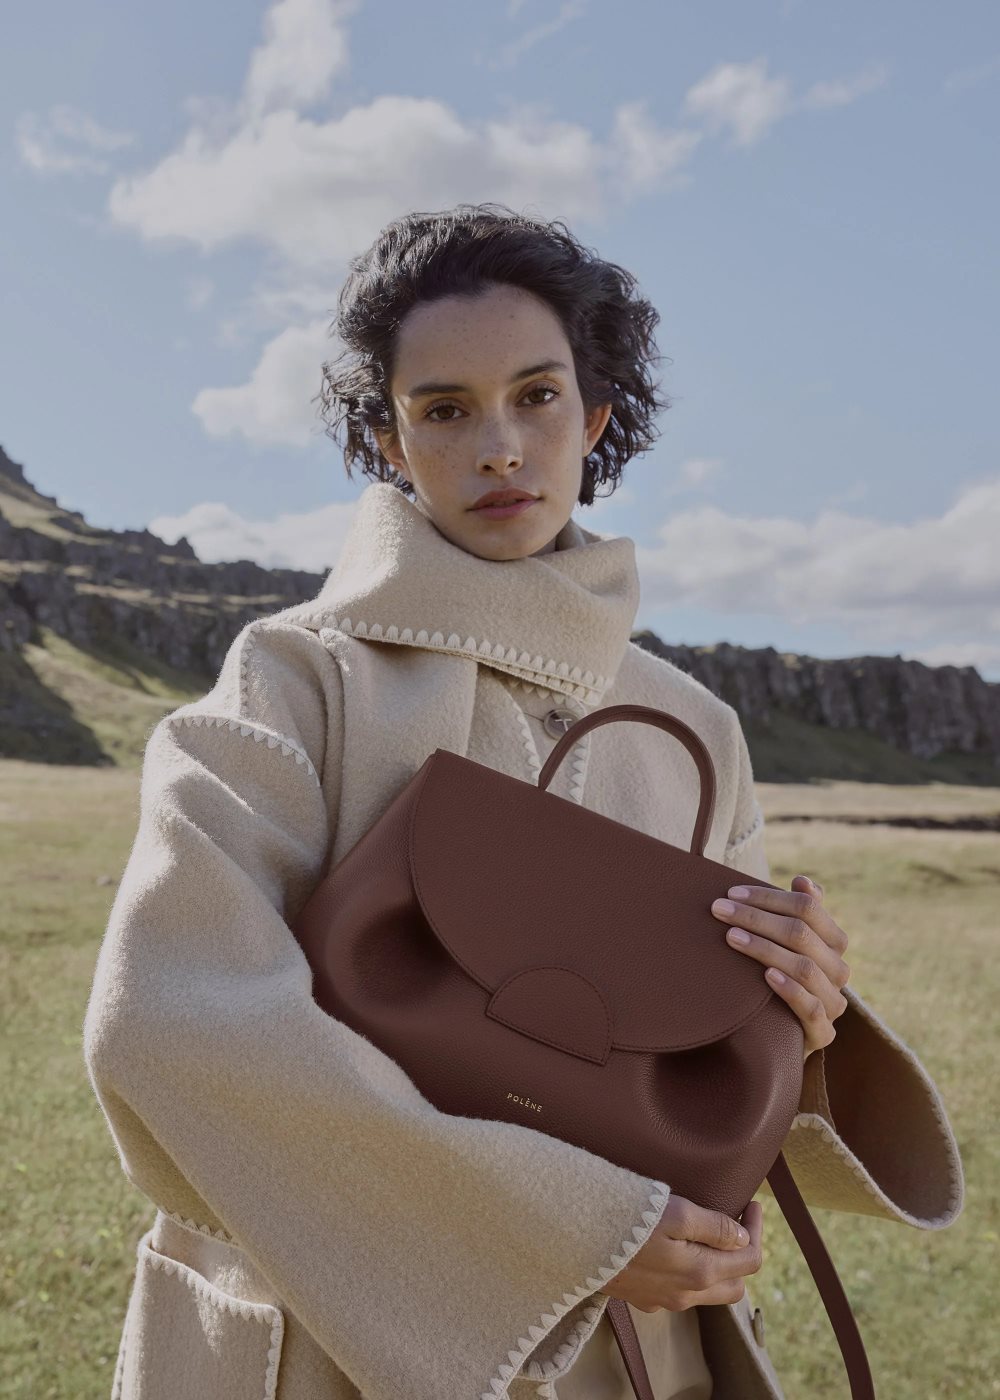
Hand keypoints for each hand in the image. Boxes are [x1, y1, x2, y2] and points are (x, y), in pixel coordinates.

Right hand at [598, 1194, 763, 1311]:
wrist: (573, 1241)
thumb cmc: (625, 1219)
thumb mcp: (675, 1212)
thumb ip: (714, 1227)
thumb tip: (742, 1238)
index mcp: (700, 1272)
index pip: (749, 1260)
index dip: (757, 1230)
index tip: (751, 1203)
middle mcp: (685, 1295)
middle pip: (735, 1285)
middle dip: (743, 1254)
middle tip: (736, 1220)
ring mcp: (662, 1300)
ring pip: (708, 1292)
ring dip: (718, 1265)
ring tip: (709, 1231)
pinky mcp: (642, 1298)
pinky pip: (681, 1291)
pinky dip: (692, 1272)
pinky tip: (677, 1247)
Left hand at [710, 873, 850, 1058]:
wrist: (783, 1037)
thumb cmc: (782, 976)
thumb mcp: (788, 945)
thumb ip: (798, 913)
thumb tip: (803, 880)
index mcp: (834, 941)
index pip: (808, 908)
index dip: (770, 897)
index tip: (732, 893)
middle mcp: (839, 969)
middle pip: (801, 934)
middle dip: (757, 918)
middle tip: (719, 909)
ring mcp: (834, 1002)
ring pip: (805, 968)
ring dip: (765, 949)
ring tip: (732, 937)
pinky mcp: (823, 1032)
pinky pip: (812, 1008)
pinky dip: (790, 989)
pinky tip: (766, 975)